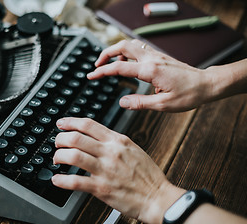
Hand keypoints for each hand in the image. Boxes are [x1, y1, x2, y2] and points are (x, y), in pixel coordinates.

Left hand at [52, 117, 184, 223]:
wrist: (158, 197)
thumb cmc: (148, 175)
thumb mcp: (133, 149)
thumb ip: (115, 142)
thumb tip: (97, 137)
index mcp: (118, 141)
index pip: (88, 125)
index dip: (70, 122)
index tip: (61, 123)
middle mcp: (110, 152)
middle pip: (76, 137)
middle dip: (60, 139)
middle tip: (57, 143)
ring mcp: (105, 170)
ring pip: (73, 155)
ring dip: (59, 156)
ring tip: (57, 159)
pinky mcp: (102, 188)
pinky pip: (75, 182)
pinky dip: (61, 180)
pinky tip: (56, 180)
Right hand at [87, 39, 213, 111]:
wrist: (206, 84)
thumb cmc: (189, 94)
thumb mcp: (163, 105)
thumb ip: (140, 103)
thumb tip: (122, 102)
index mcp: (150, 70)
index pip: (119, 67)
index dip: (102, 71)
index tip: (91, 76)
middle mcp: (151, 59)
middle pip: (122, 46)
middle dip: (106, 53)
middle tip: (96, 64)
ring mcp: (156, 56)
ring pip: (130, 45)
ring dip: (116, 51)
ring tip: (108, 63)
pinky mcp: (159, 57)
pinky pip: (138, 49)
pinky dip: (127, 53)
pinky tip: (126, 63)